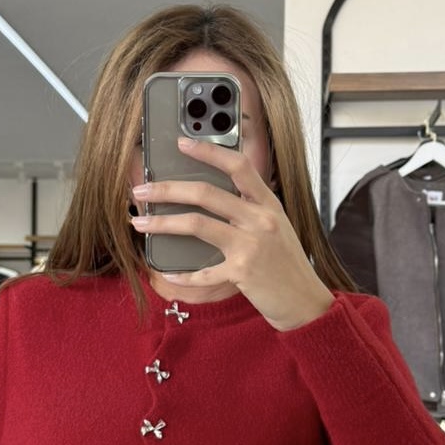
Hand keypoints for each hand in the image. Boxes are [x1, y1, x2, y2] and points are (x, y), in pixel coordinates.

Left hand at [130, 137, 334, 330]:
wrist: (305, 302)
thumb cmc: (287, 265)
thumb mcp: (276, 227)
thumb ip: (250, 210)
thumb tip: (208, 198)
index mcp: (269, 204)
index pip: (238, 166)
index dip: (208, 151)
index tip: (182, 143)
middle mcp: (260, 220)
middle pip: (205, 193)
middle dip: (167, 189)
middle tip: (141, 189)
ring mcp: (250, 246)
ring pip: (196, 224)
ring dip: (162, 223)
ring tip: (139, 223)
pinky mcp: (241, 273)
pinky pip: (202, 271)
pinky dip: (181, 274)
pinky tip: (167, 273)